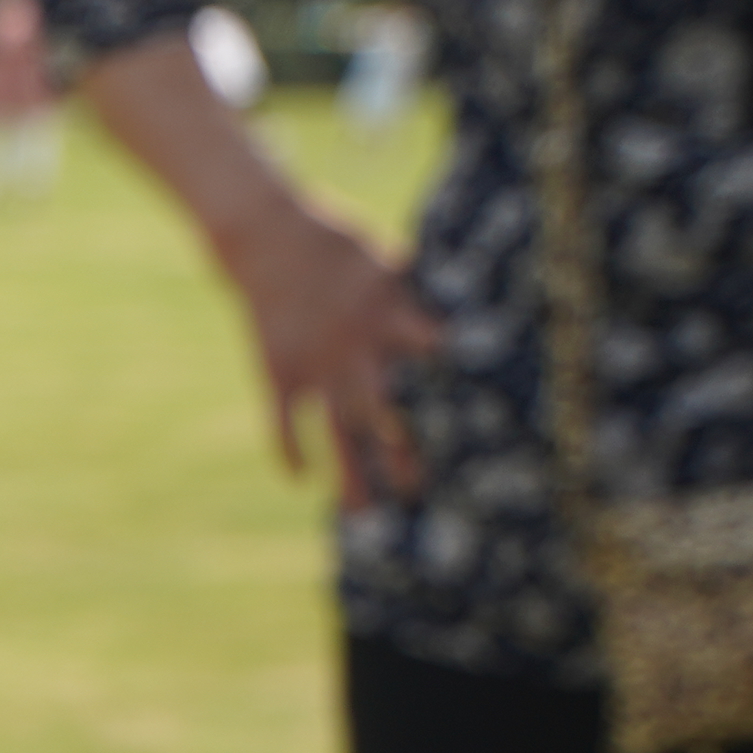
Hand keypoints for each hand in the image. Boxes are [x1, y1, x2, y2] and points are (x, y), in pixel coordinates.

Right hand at [219, 192, 446, 510]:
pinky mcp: (278, 372)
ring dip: (347, 475)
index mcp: (390, 317)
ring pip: (334, 433)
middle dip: (399, 456)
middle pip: (383, 415)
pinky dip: (287, 449)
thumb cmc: (344, 249)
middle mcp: (355, 351)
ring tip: (360, 514)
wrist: (271, 238)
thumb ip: (421, 299)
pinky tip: (298, 480)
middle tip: (418, 495)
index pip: (430, 355)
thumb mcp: (391, 263)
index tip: (481, 420)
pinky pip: (281, 422)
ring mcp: (314, 367)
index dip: (454, 384)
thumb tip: (469, 323)